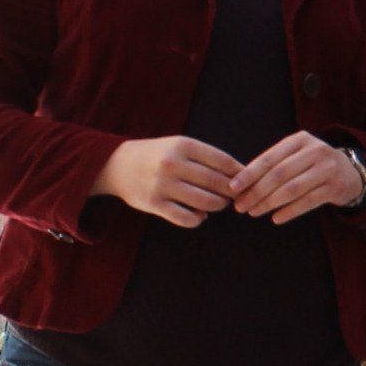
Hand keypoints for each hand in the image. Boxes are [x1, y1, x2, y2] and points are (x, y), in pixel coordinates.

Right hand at [95, 136, 242, 227]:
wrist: (117, 165)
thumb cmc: (158, 155)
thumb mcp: (179, 146)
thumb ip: (206, 158)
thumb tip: (240, 174)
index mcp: (183, 145)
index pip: (222, 160)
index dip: (239, 173)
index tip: (247, 180)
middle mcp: (173, 164)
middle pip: (216, 182)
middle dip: (232, 192)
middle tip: (237, 196)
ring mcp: (163, 185)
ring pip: (204, 202)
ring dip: (218, 205)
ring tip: (219, 204)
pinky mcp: (154, 204)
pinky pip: (185, 218)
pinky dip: (198, 219)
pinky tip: (200, 215)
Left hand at [230, 130, 365, 223]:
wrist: (350, 173)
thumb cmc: (313, 165)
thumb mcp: (296, 156)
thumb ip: (274, 165)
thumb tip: (241, 185)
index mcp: (300, 140)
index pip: (269, 158)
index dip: (249, 174)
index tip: (233, 188)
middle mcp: (315, 151)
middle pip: (280, 174)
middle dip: (256, 192)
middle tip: (241, 206)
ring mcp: (327, 169)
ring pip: (292, 189)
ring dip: (269, 203)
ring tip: (254, 212)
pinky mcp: (335, 187)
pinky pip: (308, 202)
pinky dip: (290, 211)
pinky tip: (276, 219)